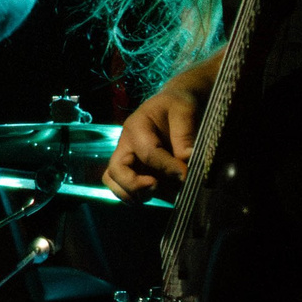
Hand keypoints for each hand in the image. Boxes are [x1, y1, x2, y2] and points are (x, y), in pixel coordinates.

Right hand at [104, 82, 204, 200]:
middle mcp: (126, 145)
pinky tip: (162, 196)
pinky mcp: (135, 171)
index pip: (147, 152)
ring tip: (160, 194)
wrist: (176, 105)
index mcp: (136, 127)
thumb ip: (185, 133)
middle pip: (115, 171)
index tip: (186, 175)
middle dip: (134, 185)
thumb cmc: (178, 104)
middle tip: (157, 187)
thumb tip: (187, 159)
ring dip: (134, 194)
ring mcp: (129, 160)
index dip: (166, 167)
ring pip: (115, 183)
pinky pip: (125, 189)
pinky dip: (140, 197)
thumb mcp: (184, 109)